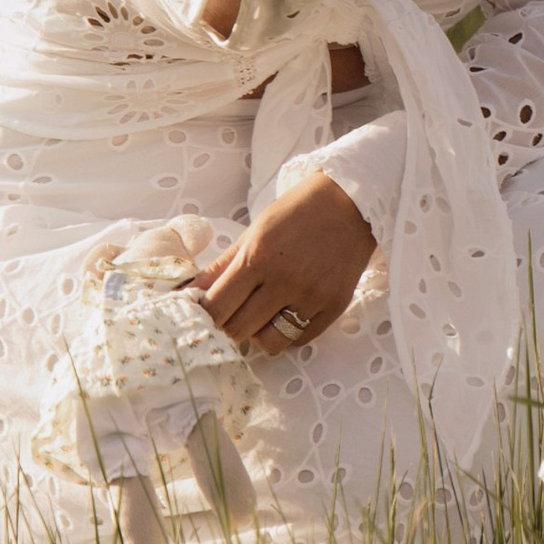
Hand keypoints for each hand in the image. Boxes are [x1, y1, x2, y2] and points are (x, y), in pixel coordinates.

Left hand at [190, 170, 378, 354]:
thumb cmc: (298, 211)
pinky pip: (299, 339)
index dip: (206, 313)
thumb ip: (223, 265)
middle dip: (229, 323)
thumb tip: (190, 291)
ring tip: (263, 312)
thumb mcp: (255, 231)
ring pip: (269, 342)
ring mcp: (312, 297)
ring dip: (259, 332)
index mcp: (259, 257)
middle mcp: (285, 281)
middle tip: (234, 310)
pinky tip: (288, 309)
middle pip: (239, 329)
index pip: (217, 307)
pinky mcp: (334, 308)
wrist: (353, 202)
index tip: (206, 309)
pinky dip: (288, 331)